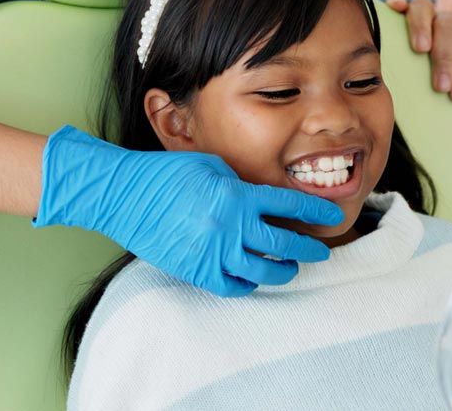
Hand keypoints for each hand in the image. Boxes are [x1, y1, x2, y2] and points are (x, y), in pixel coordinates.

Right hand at [33, 126, 342, 296]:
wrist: (120, 196)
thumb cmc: (162, 174)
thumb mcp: (208, 165)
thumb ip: (238, 182)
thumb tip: (259, 199)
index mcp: (236, 195)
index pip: (288, 204)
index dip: (315, 211)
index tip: (331, 216)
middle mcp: (229, 226)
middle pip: (283, 243)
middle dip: (308, 249)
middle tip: (320, 251)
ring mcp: (212, 252)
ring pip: (262, 271)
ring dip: (282, 271)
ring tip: (289, 267)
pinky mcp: (194, 270)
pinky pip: (232, 286)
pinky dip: (248, 285)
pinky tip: (254, 278)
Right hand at [386, 0, 451, 100]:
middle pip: (447, 26)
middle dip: (444, 58)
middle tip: (441, 87)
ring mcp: (431, 16)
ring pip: (424, 8)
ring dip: (420, 27)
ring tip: (419, 50)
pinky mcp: (411, 17)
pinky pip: (405, 5)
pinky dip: (398, 3)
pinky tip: (394, 8)